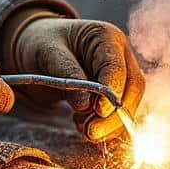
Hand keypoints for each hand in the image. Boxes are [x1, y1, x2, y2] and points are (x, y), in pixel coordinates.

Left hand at [5, 13, 145, 141]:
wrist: (38, 48)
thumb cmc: (42, 43)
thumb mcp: (47, 53)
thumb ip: (67, 75)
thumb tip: (86, 104)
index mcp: (106, 37)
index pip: (117, 67)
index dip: (112, 92)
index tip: (99, 111)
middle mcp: (120, 55)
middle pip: (131, 89)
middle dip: (114, 115)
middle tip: (91, 132)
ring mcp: (121, 74)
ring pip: (128, 105)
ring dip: (110, 125)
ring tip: (85, 130)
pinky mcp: (115, 92)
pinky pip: (118, 113)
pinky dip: (106, 127)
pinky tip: (85, 127)